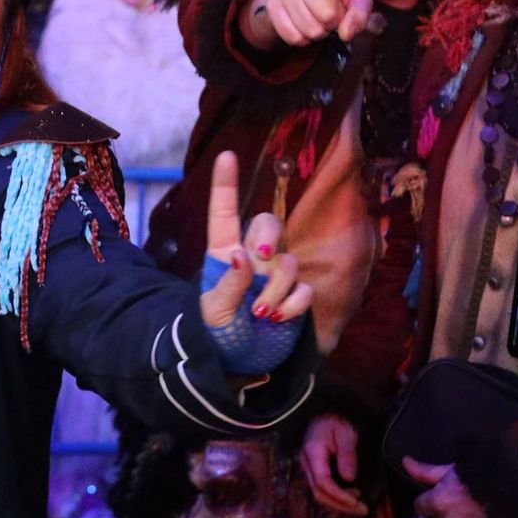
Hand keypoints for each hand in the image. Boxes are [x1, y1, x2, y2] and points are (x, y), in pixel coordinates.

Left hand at [199, 151, 312, 328]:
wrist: (238, 362)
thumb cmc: (217, 332)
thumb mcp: (213, 311)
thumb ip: (228, 284)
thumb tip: (241, 256)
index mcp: (223, 253)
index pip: (224, 214)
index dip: (225, 185)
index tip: (226, 156)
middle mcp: (252, 258)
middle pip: (268, 224)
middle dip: (268, 236)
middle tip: (261, 258)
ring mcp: (275, 276)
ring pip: (288, 261)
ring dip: (275, 290)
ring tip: (260, 314)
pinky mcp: (296, 295)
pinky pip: (303, 289)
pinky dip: (292, 306)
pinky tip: (277, 320)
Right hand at [244, 0, 376, 49]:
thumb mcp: (358, 0)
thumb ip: (359, 15)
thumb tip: (345, 34)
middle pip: (326, 14)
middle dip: (334, 23)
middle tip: (333, 16)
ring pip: (309, 29)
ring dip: (319, 32)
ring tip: (319, 19)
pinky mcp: (272, 4)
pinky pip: (292, 36)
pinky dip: (303, 39)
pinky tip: (305, 26)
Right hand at [300, 415, 367, 515]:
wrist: (325, 413)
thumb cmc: (336, 420)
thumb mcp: (346, 433)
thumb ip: (347, 455)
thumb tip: (349, 479)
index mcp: (313, 452)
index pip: (322, 482)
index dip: (339, 495)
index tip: (357, 500)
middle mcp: (307, 463)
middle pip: (319, 493)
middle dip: (340, 505)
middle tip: (362, 510)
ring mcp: (308, 467)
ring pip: (319, 493)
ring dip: (339, 503)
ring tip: (359, 504)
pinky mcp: (314, 470)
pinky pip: (323, 488)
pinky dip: (336, 496)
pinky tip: (351, 495)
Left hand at [404, 457, 499, 517]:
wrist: (516, 491)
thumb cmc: (481, 475)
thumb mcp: (452, 469)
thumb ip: (426, 471)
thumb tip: (404, 462)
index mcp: (437, 503)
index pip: (420, 506)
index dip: (429, 500)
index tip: (439, 495)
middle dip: (446, 511)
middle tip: (462, 501)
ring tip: (478, 511)